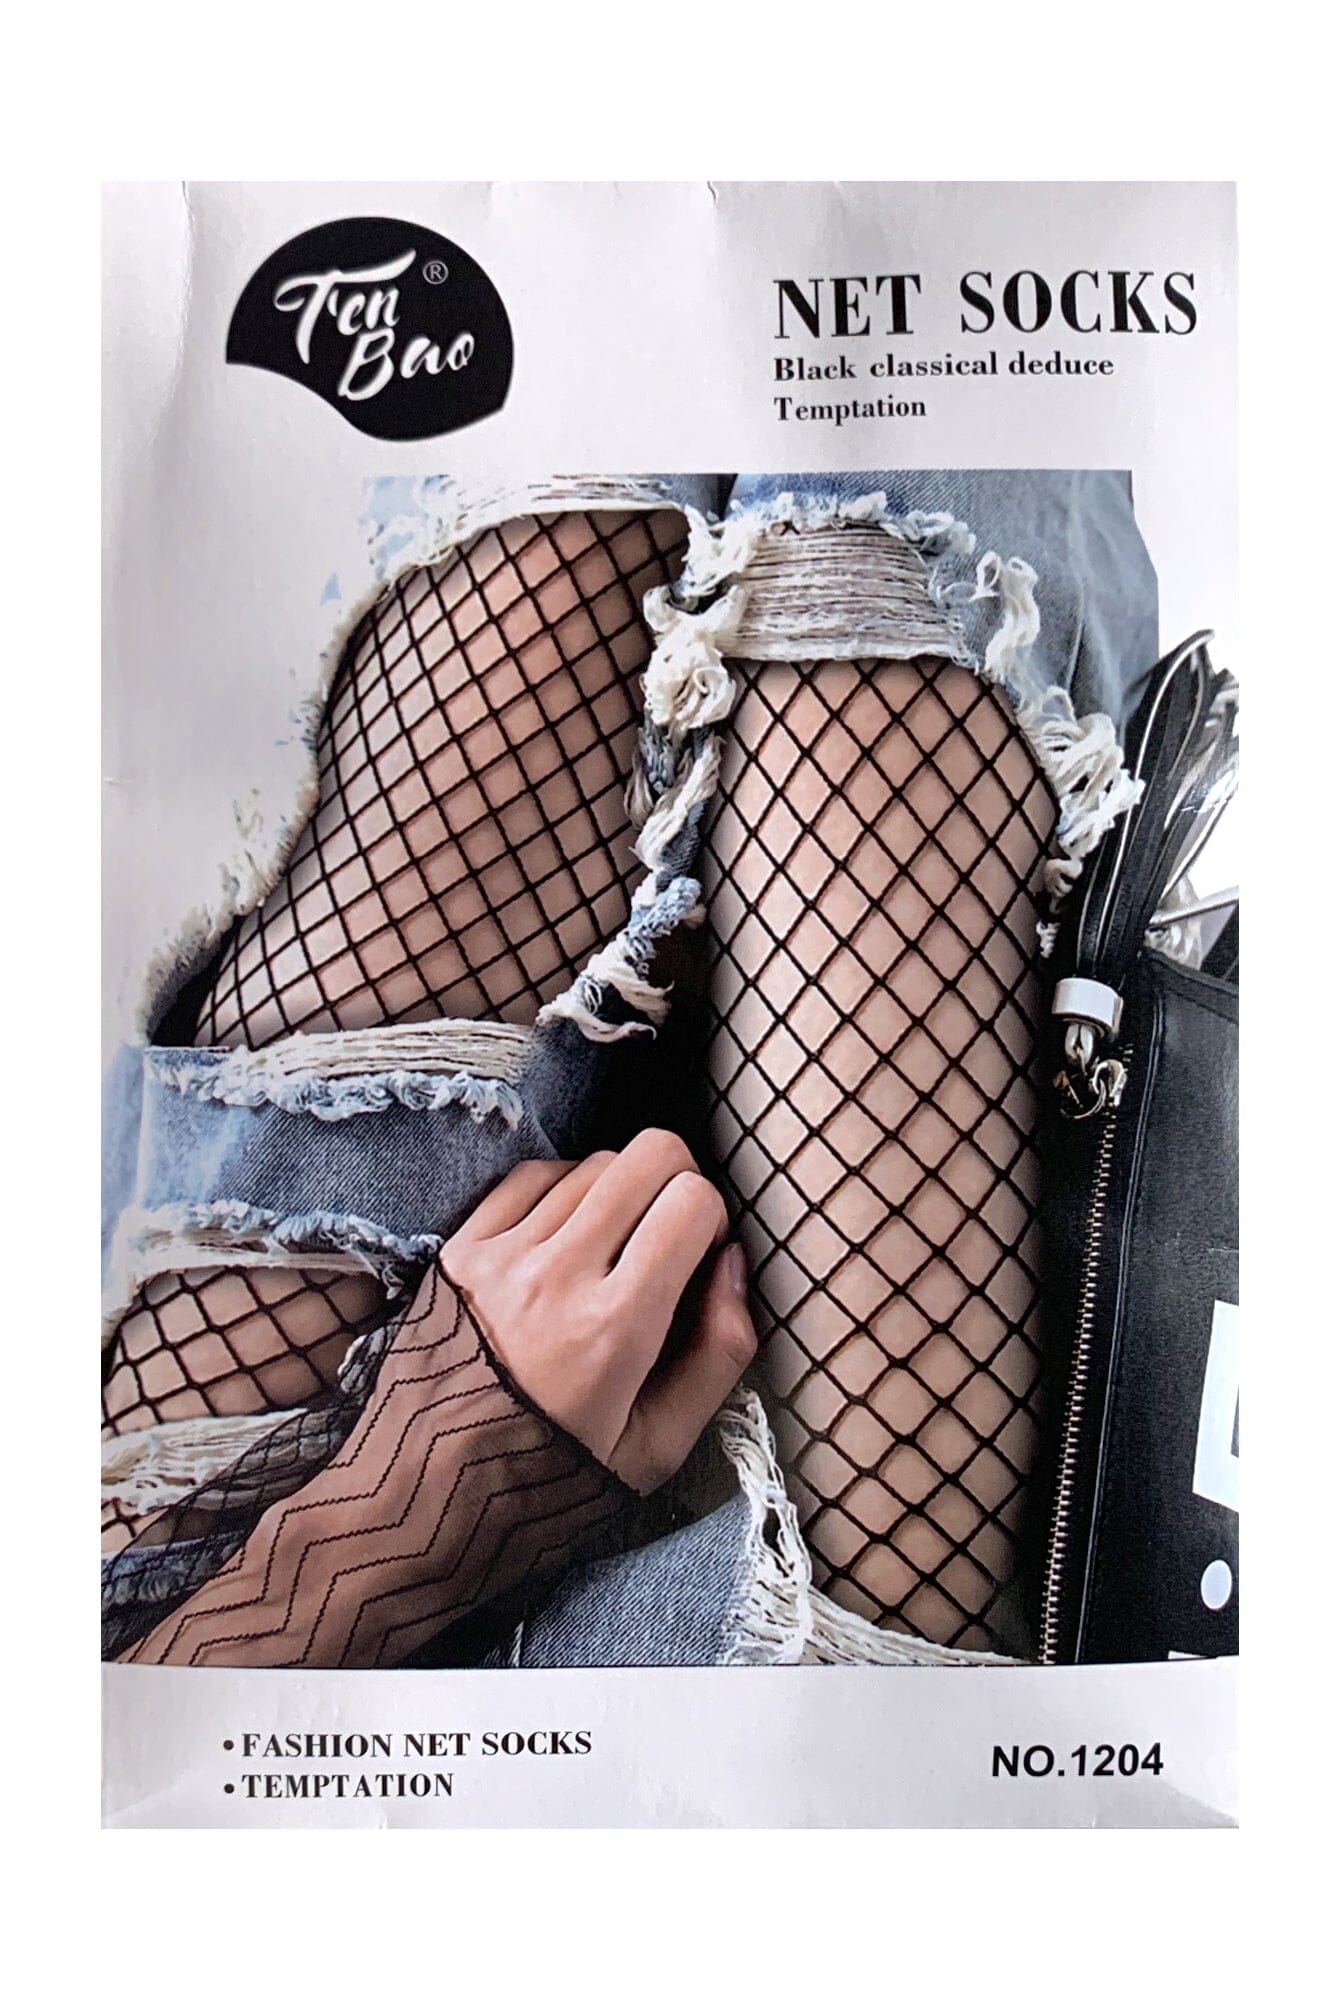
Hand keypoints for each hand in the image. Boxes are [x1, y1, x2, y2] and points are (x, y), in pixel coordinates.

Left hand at [439, 1129, 757, 1492]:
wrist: (427, 1494)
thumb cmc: (554, 1477)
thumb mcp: (658, 1446)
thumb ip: (719, 1354)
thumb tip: (735, 1263)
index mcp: (615, 1327)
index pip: (691, 1202)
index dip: (714, 1219)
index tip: (702, 1257)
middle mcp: (558, 1276)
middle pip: (649, 1156)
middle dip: (678, 1184)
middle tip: (669, 1234)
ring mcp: (502, 1256)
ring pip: (592, 1164)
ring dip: (619, 1192)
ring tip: (612, 1248)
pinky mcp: (459, 1250)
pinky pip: (529, 1176)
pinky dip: (562, 1190)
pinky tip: (566, 1234)